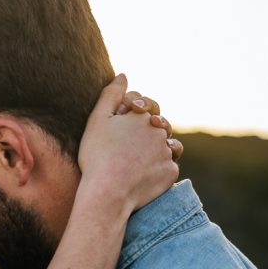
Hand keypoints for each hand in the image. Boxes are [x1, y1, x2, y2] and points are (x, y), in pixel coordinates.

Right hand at [77, 74, 178, 214]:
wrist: (108, 192)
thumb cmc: (97, 156)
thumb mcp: (97, 120)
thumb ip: (111, 95)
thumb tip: (123, 76)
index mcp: (143, 116)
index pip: (145, 106)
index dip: (134, 114)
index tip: (121, 127)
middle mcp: (160, 131)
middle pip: (159, 125)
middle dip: (148, 130)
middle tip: (127, 146)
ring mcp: (167, 153)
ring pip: (167, 145)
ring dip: (157, 149)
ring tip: (136, 161)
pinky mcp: (170, 173)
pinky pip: (168, 167)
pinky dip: (158, 169)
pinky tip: (142, 176)